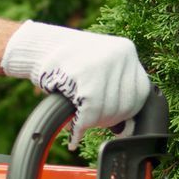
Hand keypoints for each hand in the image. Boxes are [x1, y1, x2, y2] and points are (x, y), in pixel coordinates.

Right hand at [1, 21, 149, 149]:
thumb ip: (116, 88)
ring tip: (79, 123)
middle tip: (89, 122)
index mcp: (126, 50)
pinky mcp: (85, 75)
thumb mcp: (100, 66)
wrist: (37, 47)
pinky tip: (74, 130)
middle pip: (125, 105)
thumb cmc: (69, 62)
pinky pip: (90, 112)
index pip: (141, 93)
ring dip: (91, 124)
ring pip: (107, 110)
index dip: (126, 113)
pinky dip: (80, 126)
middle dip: (106, 120)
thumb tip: (126, 127)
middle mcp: (120, 54)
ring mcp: (103, 63)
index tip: (112, 122)